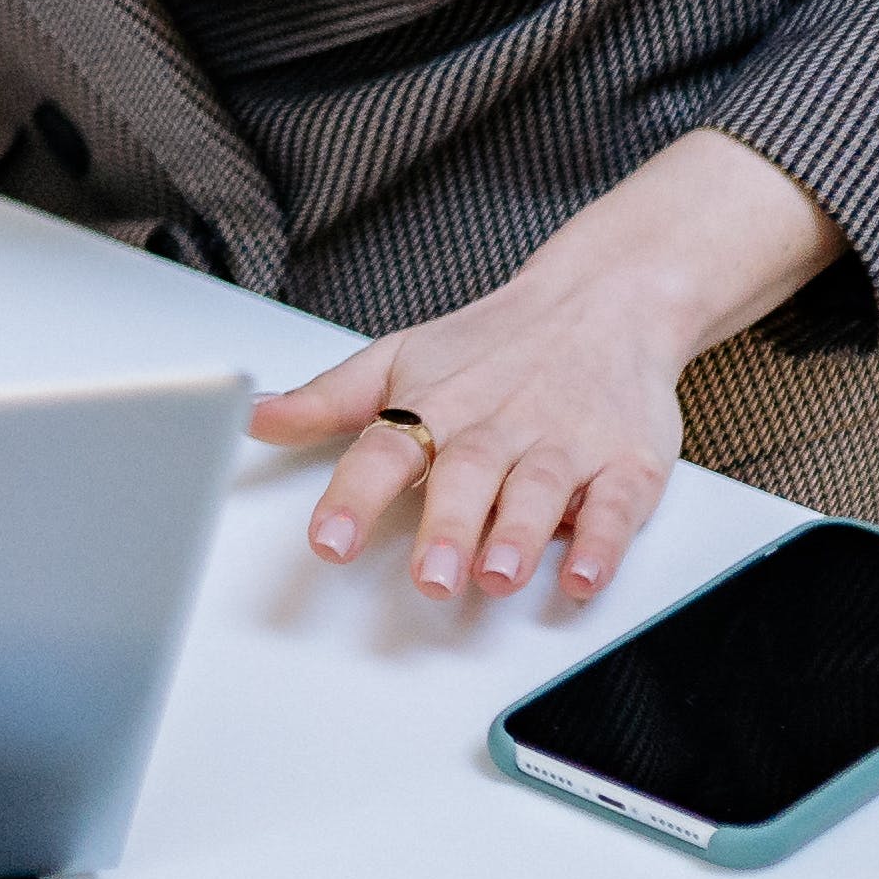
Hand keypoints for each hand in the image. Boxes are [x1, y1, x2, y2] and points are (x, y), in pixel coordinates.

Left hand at [244, 130, 842, 607]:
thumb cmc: (492, 343)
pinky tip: (583, 573)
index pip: (385, 451)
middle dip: (448, 529)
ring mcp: (563, 444)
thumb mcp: (399, 358)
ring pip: (539, 492)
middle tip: (430, 580)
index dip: (353, 497)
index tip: (328, 542)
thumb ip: (328, 399)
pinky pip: (616, 505)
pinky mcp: (624, 463)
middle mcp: (497, 427)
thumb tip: (255, 418)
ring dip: (518, 536)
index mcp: (436, 406)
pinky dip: (602, 540)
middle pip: (467, 478)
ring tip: (496, 576)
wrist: (605, 298)